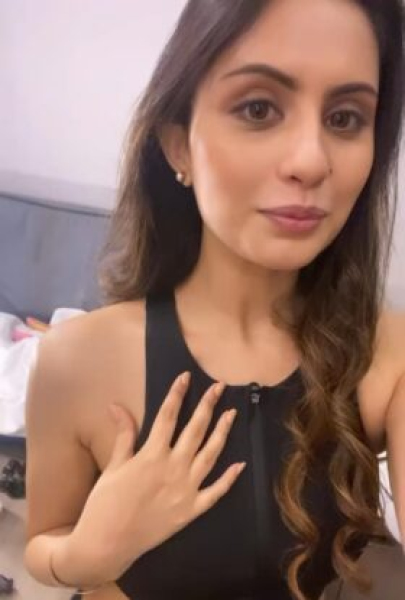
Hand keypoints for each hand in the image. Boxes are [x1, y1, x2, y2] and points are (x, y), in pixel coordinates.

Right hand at [69, 372, 243, 580]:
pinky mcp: (191, 511)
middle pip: (195, 430)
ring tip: (232, 413)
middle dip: (207, 405)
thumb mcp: (114, 465)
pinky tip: (240, 464)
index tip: (186, 377)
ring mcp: (186, 490)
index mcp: (152, 455)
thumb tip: (117, 405)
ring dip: (222, 432)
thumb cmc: (105, 503)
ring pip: (210, 455)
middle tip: (219, 386)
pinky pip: (215, 492)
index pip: (168, 416)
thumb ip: (123, 434)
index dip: (177, 394)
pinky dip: (229, 479)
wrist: (106, 544)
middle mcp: (173, 468)